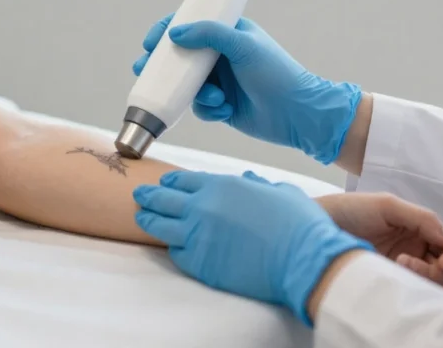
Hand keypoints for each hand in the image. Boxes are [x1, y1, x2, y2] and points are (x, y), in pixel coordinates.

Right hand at [132, 16, 360, 163]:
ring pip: (187, 85)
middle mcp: (221, 55)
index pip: (190, 23)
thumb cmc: (277, 74)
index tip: (151, 41)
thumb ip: (210, 34)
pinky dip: (208, 109)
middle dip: (162, 65)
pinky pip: (199, 107)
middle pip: (180, 56)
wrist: (298, 115)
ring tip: (213, 98)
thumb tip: (175, 34)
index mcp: (228, 32)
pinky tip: (226, 110)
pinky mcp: (221, 105)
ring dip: (195, 93)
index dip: (167, 30)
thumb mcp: (244, 46)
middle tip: (143, 69)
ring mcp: (220, 81)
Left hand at [133, 171, 370, 325]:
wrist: (302, 258)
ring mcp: (197, 236)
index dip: (171, 180)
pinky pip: (177, 253)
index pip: (183, 179)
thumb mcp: (279, 190)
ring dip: (149, 220)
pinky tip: (171, 245)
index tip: (165, 181)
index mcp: (220, 185)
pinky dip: (173, 247)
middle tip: (140, 195)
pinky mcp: (200, 263)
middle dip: (149, 195)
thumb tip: (250, 180)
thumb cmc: (297, 223)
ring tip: (142, 218)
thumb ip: (258, 184)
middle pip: (163, 199)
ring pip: (160, 226)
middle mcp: (202, 207)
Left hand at [316, 192, 442, 288]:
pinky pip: (413, 289)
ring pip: (434, 281)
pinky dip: (413, 285)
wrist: (318, 225)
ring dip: (427, 276)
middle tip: (416, 263)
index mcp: (419, 227)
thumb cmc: (351, 210)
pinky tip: (395, 271)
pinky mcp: (390, 279)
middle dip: (442, 269)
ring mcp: (404, 265)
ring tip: (401, 263)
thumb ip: (421, 218)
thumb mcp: (387, 205)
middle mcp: (416, 247)